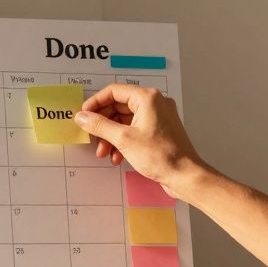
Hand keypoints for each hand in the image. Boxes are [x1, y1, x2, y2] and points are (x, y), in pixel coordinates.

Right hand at [74, 84, 210, 199]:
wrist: (184, 175)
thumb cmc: (161, 156)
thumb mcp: (123, 140)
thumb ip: (100, 126)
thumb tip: (83, 117)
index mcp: (147, 98)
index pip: (114, 91)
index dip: (95, 103)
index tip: (84, 115)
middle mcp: (154, 103)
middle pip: (119, 106)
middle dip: (103, 124)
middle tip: (91, 136)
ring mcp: (158, 117)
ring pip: (125, 120)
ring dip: (111, 135)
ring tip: (103, 152)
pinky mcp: (159, 131)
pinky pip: (135, 129)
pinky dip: (123, 140)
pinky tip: (117, 156)